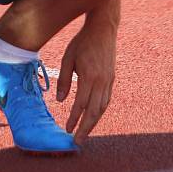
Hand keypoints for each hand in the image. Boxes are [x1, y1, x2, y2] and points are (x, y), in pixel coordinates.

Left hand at [56, 22, 116, 143]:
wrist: (103, 30)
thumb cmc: (82, 42)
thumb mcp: (68, 58)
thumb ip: (64, 79)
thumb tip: (60, 100)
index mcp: (89, 76)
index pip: (80, 104)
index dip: (73, 119)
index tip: (67, 130)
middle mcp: (102, 81)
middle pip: (94, 111)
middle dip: (86, 128)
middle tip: (78, 141)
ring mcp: (109, 81)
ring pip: (102, 108)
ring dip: (93, 122)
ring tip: (84, 133)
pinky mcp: (112, 79)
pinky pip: (106, 100)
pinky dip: (99, 112)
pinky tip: (93, 117)